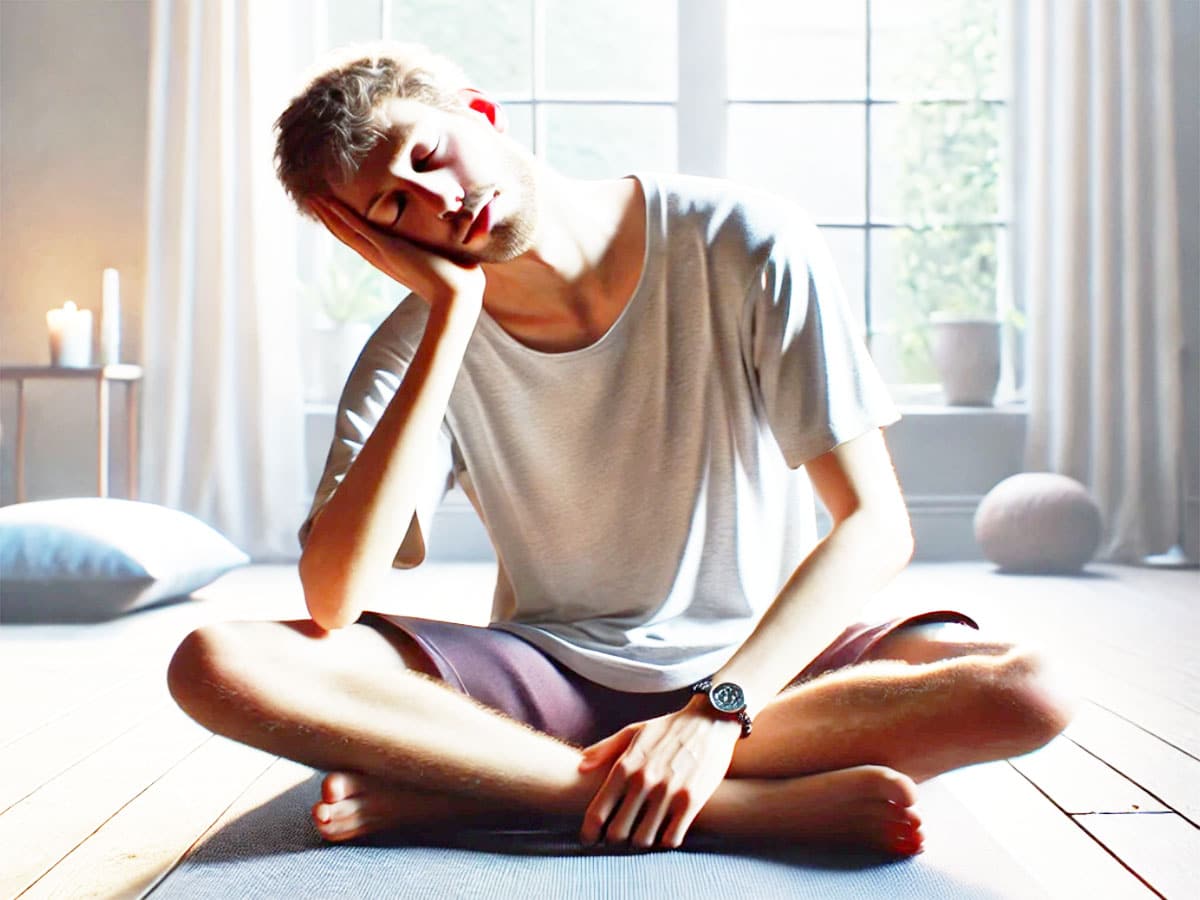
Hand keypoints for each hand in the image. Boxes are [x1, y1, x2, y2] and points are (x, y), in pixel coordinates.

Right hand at [308, 196, 484, 313]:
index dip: (349, 225)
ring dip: (329, 214)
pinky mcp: (387, 248)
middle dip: (331, 217)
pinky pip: (358, 228)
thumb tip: (463, 241)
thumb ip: (447, 250)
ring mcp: (382, 253)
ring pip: (347, 231)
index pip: (366, 239)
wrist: (459, 298)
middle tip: (313, 200)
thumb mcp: (449, 259)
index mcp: (394, 258)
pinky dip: (341, 216)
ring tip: (311, 198)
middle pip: (348, 235)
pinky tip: (327, 203)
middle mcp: (382, 257)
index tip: (337, 210)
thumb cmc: (461, 282)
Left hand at [577, 697, 740, 848]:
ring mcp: (668, 792)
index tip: (590, 839)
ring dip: (641, 841)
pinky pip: (671, 838)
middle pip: (618, 833)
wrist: (710, 721)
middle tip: (620, 837)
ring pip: (644, 840)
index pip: (597, 811)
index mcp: (625, 766)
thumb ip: (605, 749)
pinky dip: (666, 840)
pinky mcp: (692, 801)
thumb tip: (580, 766)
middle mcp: (644, 781)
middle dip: (615, 840)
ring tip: (643, 835)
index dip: (589, 832)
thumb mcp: (633, 731)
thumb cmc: (669, 728)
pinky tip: (666, 830)